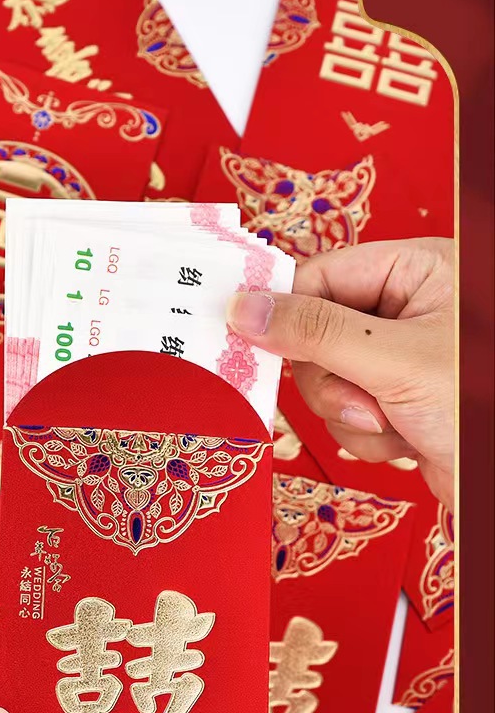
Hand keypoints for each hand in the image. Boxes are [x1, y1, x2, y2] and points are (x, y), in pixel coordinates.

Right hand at [227, 237, 453, 508]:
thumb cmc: (480, 407)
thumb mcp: (394, 361)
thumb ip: (315, 331)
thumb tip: (244, 307)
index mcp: (419, 271)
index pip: (322, 273)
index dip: (284, 306)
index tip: (242, 329)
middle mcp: (411, 307)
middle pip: (316, 330)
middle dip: (332, 378)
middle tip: (363, 398)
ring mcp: (404, 357)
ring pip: (328, 378)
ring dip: (351, 412)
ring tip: (395, 423)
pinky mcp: (400, 400)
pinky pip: (348, 410)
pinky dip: (368, 434)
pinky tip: (407, 441)